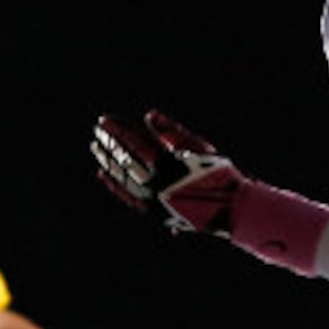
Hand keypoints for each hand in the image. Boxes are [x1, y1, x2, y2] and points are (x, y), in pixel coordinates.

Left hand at [94, 111, 243, 234]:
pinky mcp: (152, 213)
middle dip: (109, 142)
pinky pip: (126, 196)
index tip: (105, 120)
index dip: (117, 130)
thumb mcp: (199, 147)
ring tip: (97, 148)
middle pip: (123, 158)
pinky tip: (103, 174)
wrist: (231, 210)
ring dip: (107, 161)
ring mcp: (151, 200)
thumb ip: (172, 131)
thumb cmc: (218, 174)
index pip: (132, 142)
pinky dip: (113, 185)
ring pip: (121, 177)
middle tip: (98, 130)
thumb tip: (149, 115)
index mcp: (165, 164)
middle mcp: (154, 183)